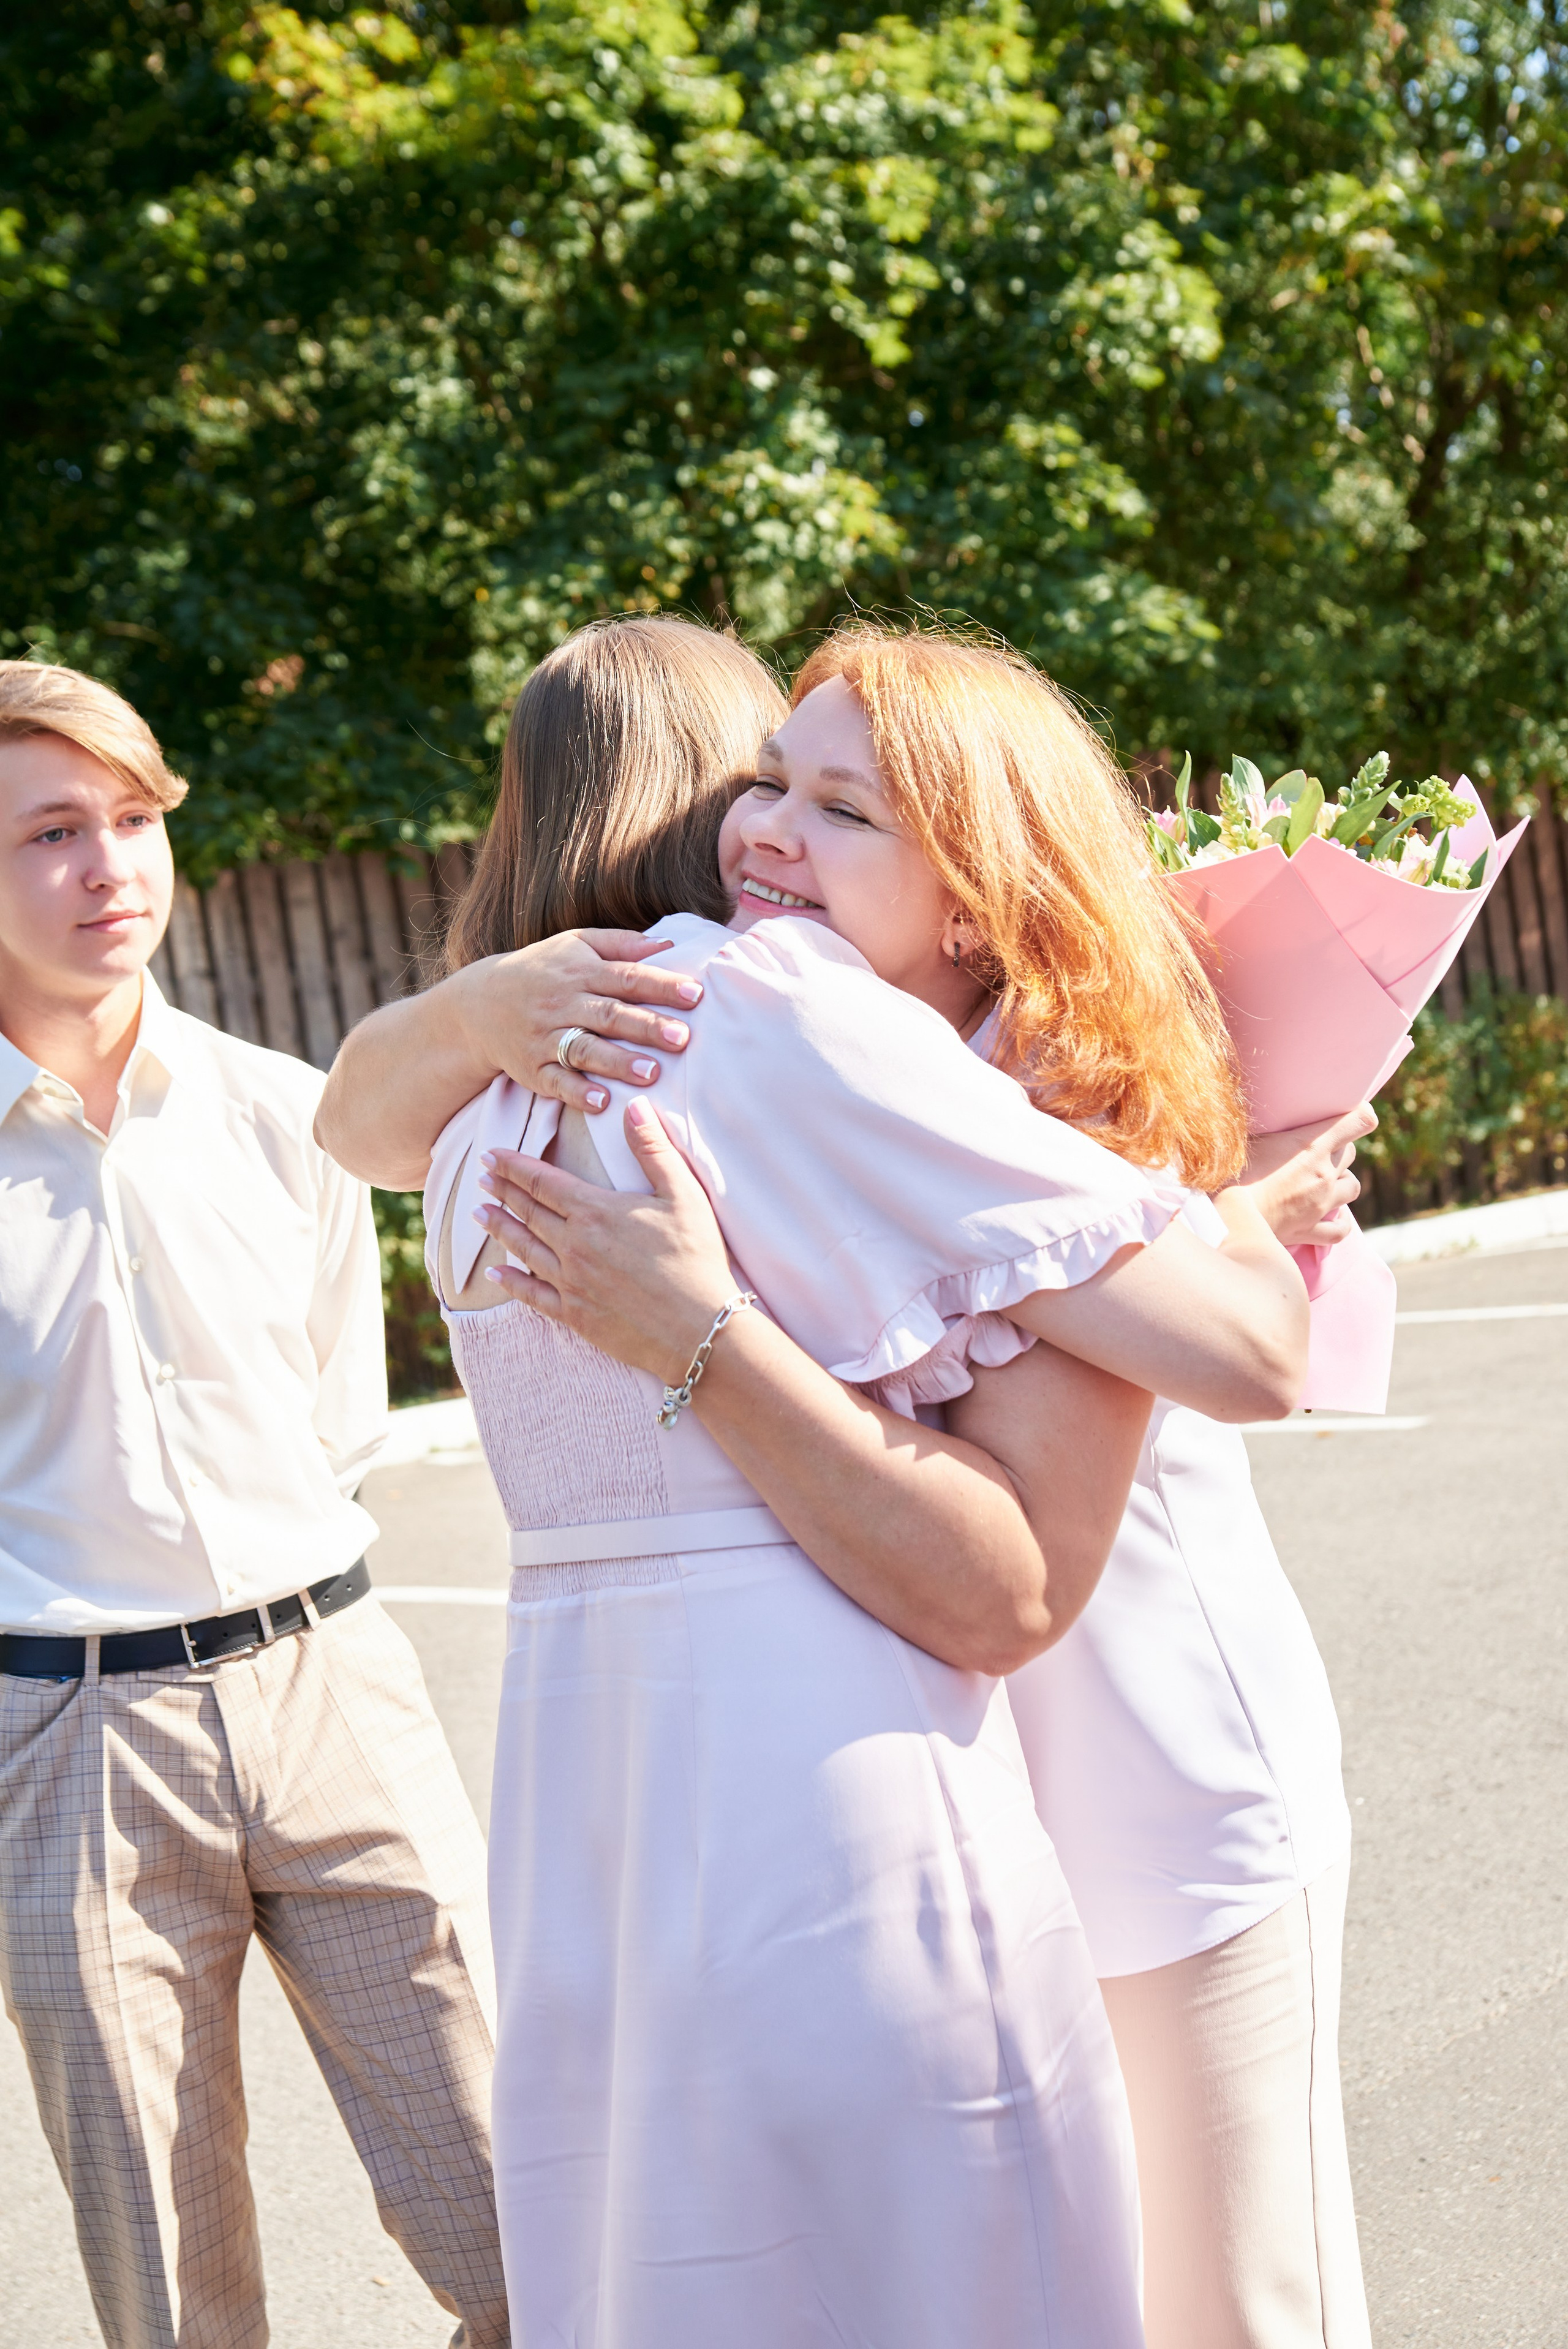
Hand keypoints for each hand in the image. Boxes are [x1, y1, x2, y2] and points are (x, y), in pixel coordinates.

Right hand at [459, 929, 704, 1114]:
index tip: (695, 995)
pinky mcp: (532, 1068)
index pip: (626, 977)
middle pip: (609, 1015)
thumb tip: (669, 944)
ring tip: (651, 1073)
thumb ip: (621, 944)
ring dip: (618, 1063)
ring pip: (585, 1049)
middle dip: (646, 1026)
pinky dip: (578, 1092)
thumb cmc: (541, 970)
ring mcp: (545, 1037)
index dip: (661, 986)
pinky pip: (555, 1081)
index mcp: (580, 972)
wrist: (478, 1002)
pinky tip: (603, 1101)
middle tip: (682, 1038)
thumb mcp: (575, 944)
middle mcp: (563, 1003)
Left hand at [474, 1100, 740, 1383]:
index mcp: (595, 1212)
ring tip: (479, 1214)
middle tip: (481, 1178)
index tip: (491, 1156)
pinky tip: (495, 1274)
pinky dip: (511, 1282)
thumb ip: (653, 1149)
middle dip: (503, 1192)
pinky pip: (533, 1295)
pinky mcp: (575, 1314)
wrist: (699, 1329)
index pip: (543, 1182)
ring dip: (500, 1228)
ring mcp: (571, 1282)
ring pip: (524, 1249)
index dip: (514, 1167)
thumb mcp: (683, 1195)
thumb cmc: (696, 1259)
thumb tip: (636, 1105)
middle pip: (528, 1212)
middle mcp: (574, 1245)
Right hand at [1238, 1103, 1376, 1247]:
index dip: (1361, 1115)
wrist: (1224, 1216)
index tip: (1357, 1113)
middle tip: (1318, 1148)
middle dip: (1339, 1148)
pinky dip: (1341, 1221)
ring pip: (1352, 1187)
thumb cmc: (1230, 1171)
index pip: (1358, 1122)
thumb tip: (1266, 1112)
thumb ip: (1269, 1126)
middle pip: (1350, 1153)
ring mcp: (1320, 1204)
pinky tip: (1334, 1214)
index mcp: (1311, 1145)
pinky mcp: (1309, 1229)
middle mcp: (1323, 1174)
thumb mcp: (1250, 1136)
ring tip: (1326, 1179)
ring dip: (1343, 1180)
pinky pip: (1340, 1229)